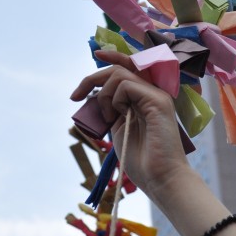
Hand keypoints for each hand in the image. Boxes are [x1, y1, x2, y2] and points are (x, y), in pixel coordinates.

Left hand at [70, 51, 190, 201]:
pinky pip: (126, 85)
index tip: (92, 60)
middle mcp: (153, 92)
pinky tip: (118, 118)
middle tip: (75, 97)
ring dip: (104, 95)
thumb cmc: (141, 160)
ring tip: (108, 118)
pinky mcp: (158, 100)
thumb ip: (112, 109)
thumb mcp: (119, 128)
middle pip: (119, 66)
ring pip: (119, 74)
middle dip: (92, 78)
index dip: (110, 58)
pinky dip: (115, 100)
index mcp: (145, 98)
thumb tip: (96, 94)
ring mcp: (157, 94)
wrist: (159, 178)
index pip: (128, 67)